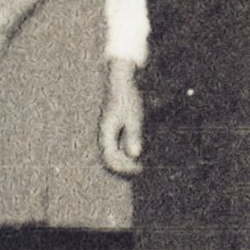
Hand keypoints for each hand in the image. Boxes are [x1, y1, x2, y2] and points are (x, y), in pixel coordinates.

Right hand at [100, 58, 145, 176]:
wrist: (121, 80)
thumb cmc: (127, 97)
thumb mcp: (134, 116)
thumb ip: (133, 135)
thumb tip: (133, 154)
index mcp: (106, 132)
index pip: (110, 159)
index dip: (124, 168)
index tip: (140, 169)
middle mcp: (105, 134)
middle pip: (111, 159)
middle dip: (126, 167)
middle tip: (144, 169)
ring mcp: (109, 131)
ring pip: (114, 153)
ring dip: (127, 160)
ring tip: (143, 162)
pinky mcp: (115, 128)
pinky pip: (118, 145)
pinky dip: (128, 151)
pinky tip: (142, 150)